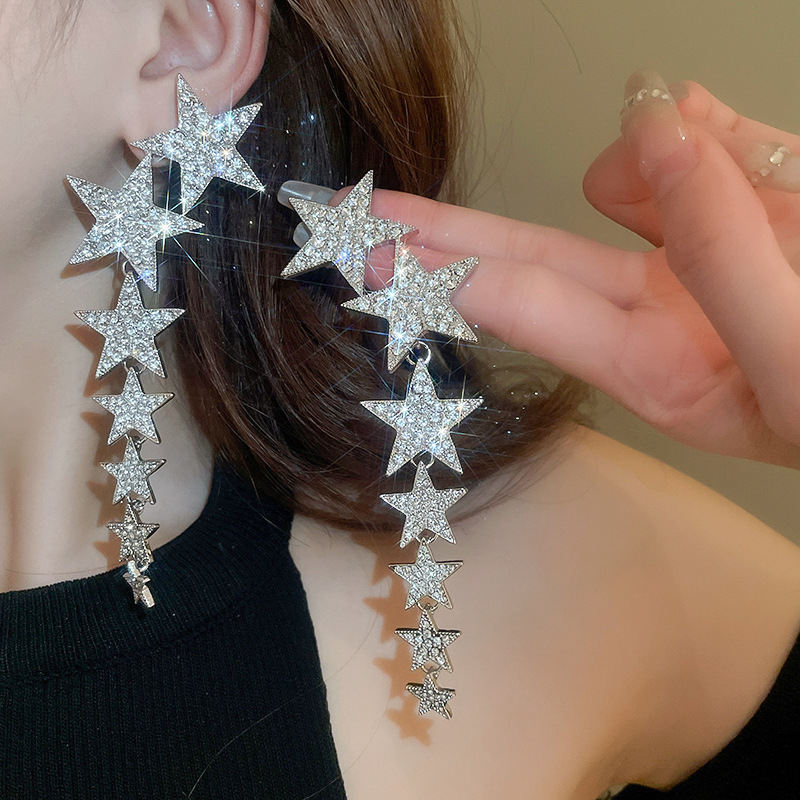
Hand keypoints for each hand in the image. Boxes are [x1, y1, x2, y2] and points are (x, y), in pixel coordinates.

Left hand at [357, 71, 799, 467]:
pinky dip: (700, 126)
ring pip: (625, 181)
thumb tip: (651, 125)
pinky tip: (695, 117)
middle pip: (525, 262)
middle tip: (355, 218)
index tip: (363, 252)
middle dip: (440, 235)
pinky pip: (698, 145)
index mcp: (653, 368)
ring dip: (647, 155)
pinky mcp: (740, 207)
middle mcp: (659, 315)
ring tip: (711, 154)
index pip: (516, 306)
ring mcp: (694, 259)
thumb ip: (722, 245)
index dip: (435, 273)